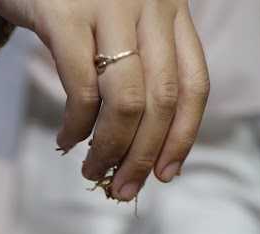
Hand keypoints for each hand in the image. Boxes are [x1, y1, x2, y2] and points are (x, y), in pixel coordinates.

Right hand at [0, 0, 208, 200]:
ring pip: (126, 102)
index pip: (194, 83)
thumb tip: (141, 151)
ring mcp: (108, 5)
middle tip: (121, 189)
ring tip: (91, 171)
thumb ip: (139, 67)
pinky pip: (82, 90)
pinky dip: (76, 127)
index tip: (166, 174)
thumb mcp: (120, 24)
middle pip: (161, 100)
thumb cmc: (75, 0)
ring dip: (109, 150)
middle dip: (143, 157)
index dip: (184, 137)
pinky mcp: (65, 13)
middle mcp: (149, 2)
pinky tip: (66, 140)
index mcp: (170, 9)